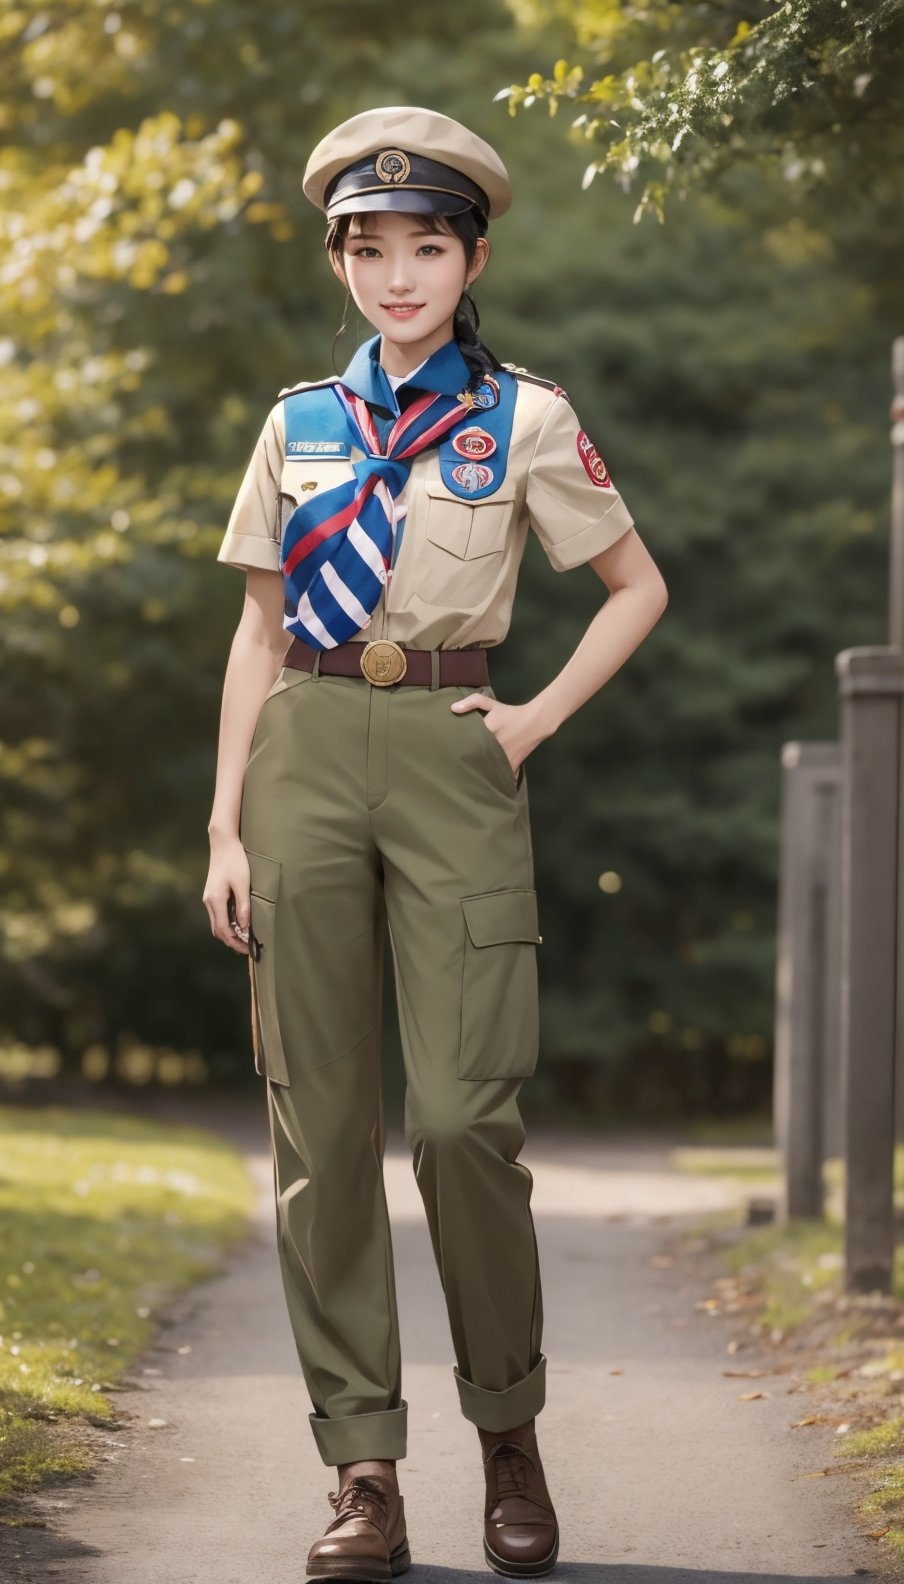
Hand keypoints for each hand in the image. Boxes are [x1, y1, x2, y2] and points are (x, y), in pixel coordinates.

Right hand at [203, 836, 251, 954]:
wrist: (223, 843)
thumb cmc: (235, 861)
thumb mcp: (243, 883)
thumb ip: (244, 906)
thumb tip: (246, 927)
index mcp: (215, 900)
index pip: (224, 930)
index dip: (236, 942)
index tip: (249, 949)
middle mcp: (209, 902)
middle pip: (218, 931)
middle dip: (232, 942)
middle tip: (248, 949)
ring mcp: (209, 898)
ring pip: (217, 925)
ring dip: (229, 934)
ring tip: (245, 940)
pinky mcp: (212, 894)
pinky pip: (218, 916)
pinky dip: (228, 925)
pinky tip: (239, 925)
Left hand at [450, 694, 554, 779]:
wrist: (535, 722)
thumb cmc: (510, 713)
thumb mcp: (492, 704)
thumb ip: (472, 702)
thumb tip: (453, 709)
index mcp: (487, 731)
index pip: (467, 742)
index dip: (457, 747)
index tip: (449, 751)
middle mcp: (494, 746)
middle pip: (474, 758)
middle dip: (465, 763)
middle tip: (454, 767)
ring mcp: (504, 757)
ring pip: (487, 769)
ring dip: (478, 773)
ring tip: (467, 778)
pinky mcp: (512, 764)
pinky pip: (501, 776)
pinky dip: (495, 780)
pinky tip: (486, 783)